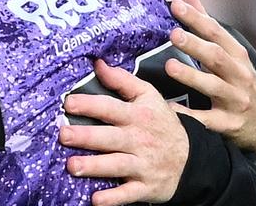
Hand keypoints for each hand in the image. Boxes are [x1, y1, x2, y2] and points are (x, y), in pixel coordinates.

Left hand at [59, 60, 187, 205]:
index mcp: (137, 115)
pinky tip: (96, 200)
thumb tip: (98, 64)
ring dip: (94, 167)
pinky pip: (128, 193)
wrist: (192, 158)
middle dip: (86, 137)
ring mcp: (142, 165)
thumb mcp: (149, 95)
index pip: (110, 107)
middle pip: (109, 137)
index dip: (90, 105)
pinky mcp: (145, 187)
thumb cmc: (162, 123)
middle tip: (63, 135)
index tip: (68, 104)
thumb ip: (122, 80)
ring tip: (72, 166)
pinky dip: (113, 198)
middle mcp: (138, 139)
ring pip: (116, 165)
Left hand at [166, 0, 255, 151]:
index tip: (176, 5)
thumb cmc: (236, 79)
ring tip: (170, 67)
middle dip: (196, 45)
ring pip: (214, 87)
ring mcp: (236, 100)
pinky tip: (172, 109)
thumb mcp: (226, 49)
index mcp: (236, 54)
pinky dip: (191, 116)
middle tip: (174, 34)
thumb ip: (202, 18)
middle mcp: (239, 75)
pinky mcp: (229, 124)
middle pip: (216, 57)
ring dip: (192, 77)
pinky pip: (208, 120)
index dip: (197, 19)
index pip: (215, 32)